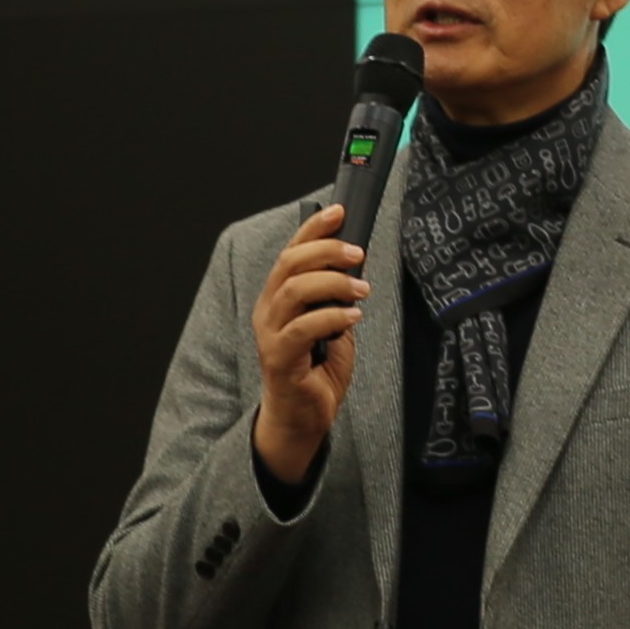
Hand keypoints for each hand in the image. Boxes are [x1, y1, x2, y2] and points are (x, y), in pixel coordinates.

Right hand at [252, 203, 368, 485]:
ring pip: (295, 290)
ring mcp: (270, 334)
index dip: (314, 228)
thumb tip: (356, 264)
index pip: (292, 251)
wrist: (302, 417)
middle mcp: (269, 310)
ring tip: (361, 291)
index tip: (341, 211)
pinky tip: (352, 317)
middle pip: (290, 264)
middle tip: (358, 254)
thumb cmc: (317, 369)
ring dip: (334, 284)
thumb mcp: (332, 323)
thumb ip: (337, 296)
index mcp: (279, 297)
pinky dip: (332, 316)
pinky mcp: (279, 358)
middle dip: (327, 251)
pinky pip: (303, 328)